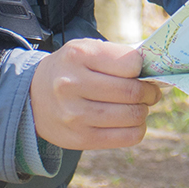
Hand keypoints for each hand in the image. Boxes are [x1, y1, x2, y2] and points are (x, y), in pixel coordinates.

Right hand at [29, 38, 162, 150]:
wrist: (34, 97)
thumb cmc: (70, 69)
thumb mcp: (86, 50)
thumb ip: (117, 56)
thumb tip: (154, 70)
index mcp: (79, 55)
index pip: (130, 63)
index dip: (143, 68)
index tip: (143, 72)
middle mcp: (73, 84)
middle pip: (132, 91)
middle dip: (150, 92)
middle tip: (151, 91)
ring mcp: (76, 114)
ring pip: (132, 116)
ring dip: (143, 111)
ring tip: (139, 106)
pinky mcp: (81, 138)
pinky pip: (126, 137)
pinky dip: (137, 129)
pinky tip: (131, 122)